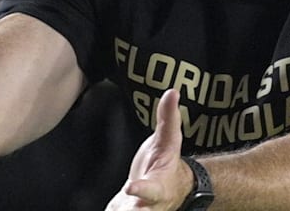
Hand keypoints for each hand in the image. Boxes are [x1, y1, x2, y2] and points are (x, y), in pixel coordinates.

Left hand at [106, 89, 193, 210]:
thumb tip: (172, 92)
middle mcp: (148, 206)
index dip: (141, 190)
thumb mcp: (168, 142)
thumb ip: (168, 119)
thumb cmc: (166, 163)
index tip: (131, 187)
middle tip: (116, 210)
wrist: (172, 190)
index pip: (151, 189)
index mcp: (159, 186)